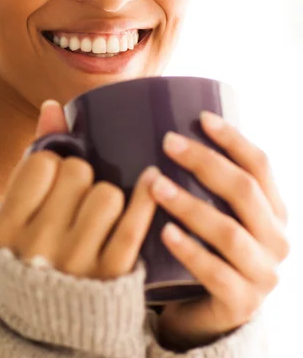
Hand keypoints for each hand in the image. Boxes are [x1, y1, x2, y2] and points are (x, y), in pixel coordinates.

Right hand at [0, 99, 160, 281]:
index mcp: (8, 226)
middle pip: (76, 172)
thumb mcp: (21, 211)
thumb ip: (34, 156)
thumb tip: (52, 106)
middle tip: (78, 196)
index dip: (54, 161)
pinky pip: (132, 224)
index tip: (56, 176)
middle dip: (81, 175)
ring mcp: (75, 263)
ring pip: (108, 193)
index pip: (42, 162)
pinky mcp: (111, 276)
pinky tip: (153, 179)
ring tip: (98, 211)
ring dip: (107, 194)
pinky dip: (146, 197)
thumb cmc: (35, 252)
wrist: (53, 322)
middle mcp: (37, 245)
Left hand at [149, 111, 289, 350]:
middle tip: (168, 143)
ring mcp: (262, 274)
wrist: (205, 312)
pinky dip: (190, 250)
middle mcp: (275, 239)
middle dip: (206, 162)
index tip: (200, 118)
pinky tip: (165, 232)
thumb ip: (200, 181)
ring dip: (191, 205)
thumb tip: (156, 127)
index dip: (233, 139)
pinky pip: (216, 274)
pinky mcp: (241, 304)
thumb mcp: (212, 211)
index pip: (260, 166)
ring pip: (229, 232)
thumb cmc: (204, 248)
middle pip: (244, 192)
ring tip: (156, 186)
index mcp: (271, 210)